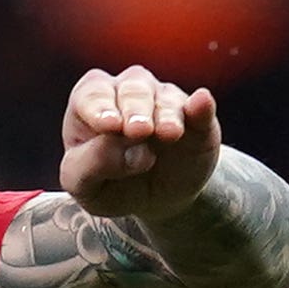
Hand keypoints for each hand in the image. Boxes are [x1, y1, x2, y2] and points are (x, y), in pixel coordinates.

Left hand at [57, 66, 222, 220]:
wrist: (155, 199)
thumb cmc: (110, 184)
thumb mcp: (86, 185)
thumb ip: (93, 165)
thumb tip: (130, 149)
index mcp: (91, 102)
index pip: (92, 94)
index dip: (99, 107)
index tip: (110, 125)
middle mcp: (128, 92)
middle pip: (131, 88)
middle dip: (134, 108)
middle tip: (139, 131)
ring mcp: (164, 100)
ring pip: (165, 96)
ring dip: (166, 114)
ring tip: (169, 135)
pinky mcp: (197, 118)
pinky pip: (201, 107)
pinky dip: (202, 106)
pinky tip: (201, 102)